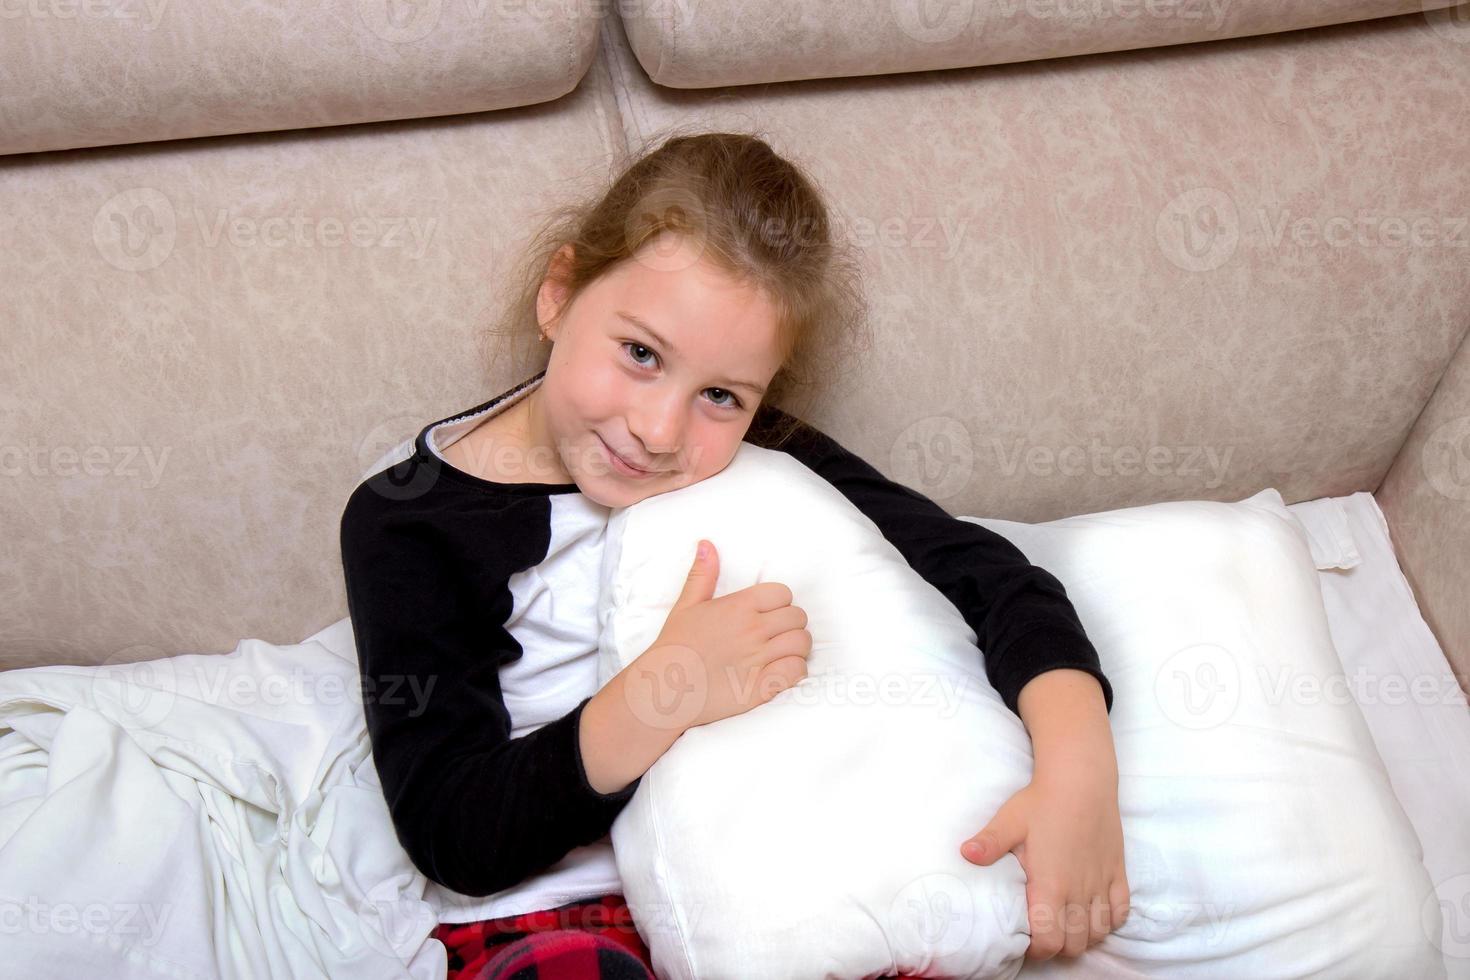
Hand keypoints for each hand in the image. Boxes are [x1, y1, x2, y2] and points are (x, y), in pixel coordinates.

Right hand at [641, 538, 810, 731]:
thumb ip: (703, 574)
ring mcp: (759, 658)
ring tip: (782, 651)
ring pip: (801, 643)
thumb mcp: (686, 605)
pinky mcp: (762, 686)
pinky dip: (794, 669)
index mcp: (738, 606)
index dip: (780, 603)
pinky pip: (796, 670)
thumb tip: (707, 544)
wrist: (664, 687)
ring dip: (796, 646)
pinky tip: (781, 671)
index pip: (783, 593)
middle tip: (776, 634)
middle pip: (797, 617)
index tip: (769, 614)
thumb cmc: (675, 645)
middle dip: (790, 624)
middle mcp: (752, 630)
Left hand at [960, 769, 1128, 959]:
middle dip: (1058, 948)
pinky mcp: (1118, 872)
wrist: (1082, 779)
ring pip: (1099, 933)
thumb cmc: (1043, 801)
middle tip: (1043, 933)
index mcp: (1051, 885)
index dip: (1037, 950)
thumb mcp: (1010, 821)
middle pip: (1075, 945)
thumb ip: (989, 843)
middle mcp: (1079, 890)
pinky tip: (1094, 913)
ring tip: (1066, 925)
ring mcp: (1101, 883)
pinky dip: (1108, 921)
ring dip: (1083, 937)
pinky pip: (1120, 912)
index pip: (1049, 941)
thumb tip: (964, 853)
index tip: (1026, 941)